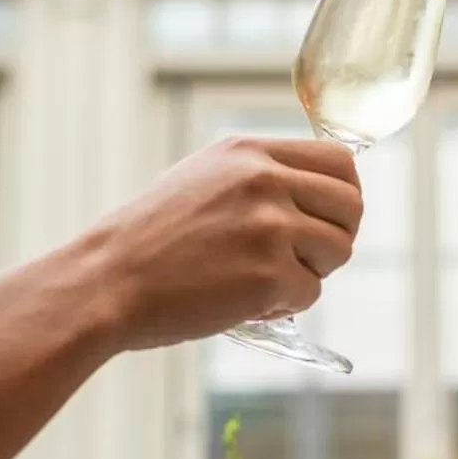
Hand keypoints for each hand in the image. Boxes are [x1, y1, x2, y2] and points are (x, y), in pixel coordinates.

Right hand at [90, 137, 361, 349]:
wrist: (106, 282)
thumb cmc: (149, 242)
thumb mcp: (203, 180)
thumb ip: (258, 177)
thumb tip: (315, 192)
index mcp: (249, 152)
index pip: (340, 160)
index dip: (343, 196)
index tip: (328, 218)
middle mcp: (265, 180)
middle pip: (351, 205)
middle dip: (336, 238)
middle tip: (305, 259)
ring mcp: (269, 226)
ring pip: (338, 250)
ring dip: (310, 274)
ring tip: (264, 280)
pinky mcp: (269, 273)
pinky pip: (310, 294)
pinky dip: (284, 306)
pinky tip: (244, 302)